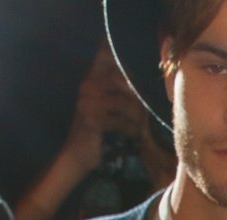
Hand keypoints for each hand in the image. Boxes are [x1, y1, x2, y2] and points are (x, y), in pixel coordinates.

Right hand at [62, 58, 148, 172]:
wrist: (76, 155)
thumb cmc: (96, 130)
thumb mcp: (104, 105)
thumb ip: (117, 89)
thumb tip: (144, 79)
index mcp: (89, 79)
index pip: (104, 57)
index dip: (123, 60)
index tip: (142, 69)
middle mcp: (86, 87)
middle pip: (119, 79)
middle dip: (138, 94)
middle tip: (149, 106)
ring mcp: (87, 103)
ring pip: (122, 102)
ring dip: (137, 114)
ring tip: (143, 123)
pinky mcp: (92, 121)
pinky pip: (119, 121)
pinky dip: (130, 128)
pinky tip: (134, 134)